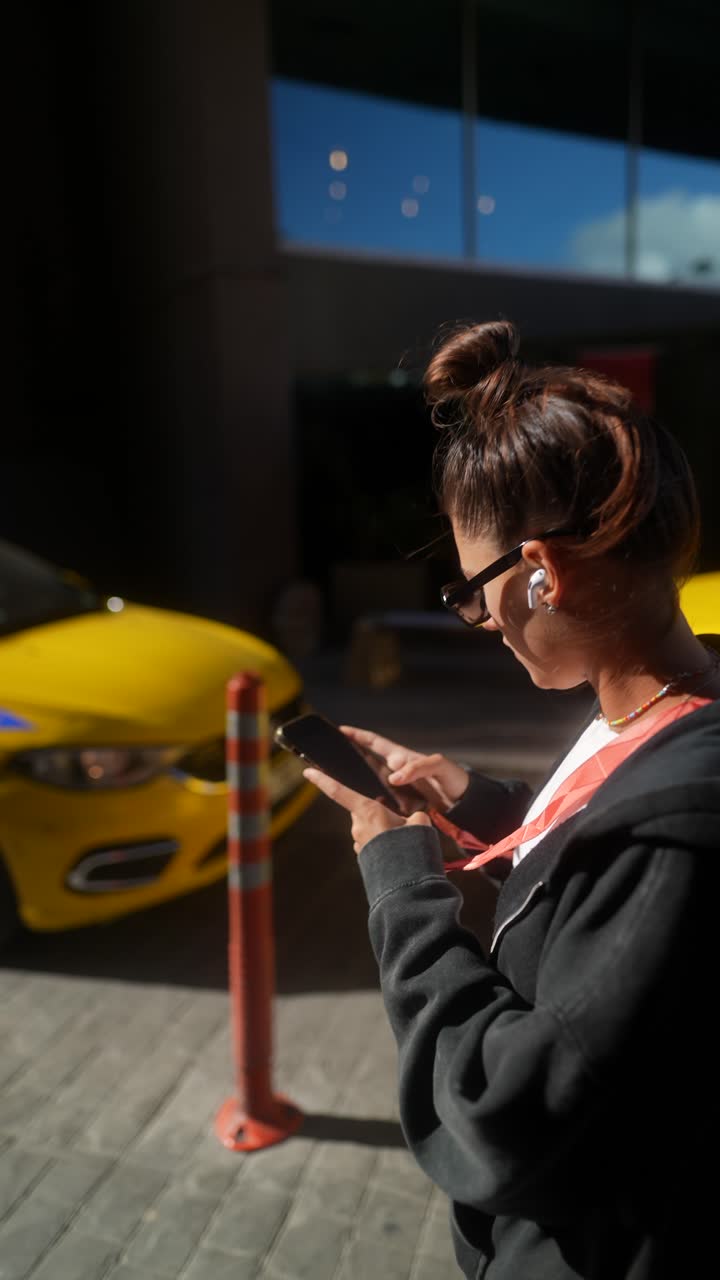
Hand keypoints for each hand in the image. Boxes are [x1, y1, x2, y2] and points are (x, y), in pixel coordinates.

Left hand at [302, 767, 431, 854]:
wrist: (406, 882)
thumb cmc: (410, 847)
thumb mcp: (419, 823)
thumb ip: (414, 815)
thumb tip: (412, 819)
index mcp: (367, 811)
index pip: (339, 792)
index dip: (322, 780)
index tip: (307, 772)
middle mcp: (358, 825)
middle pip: (364, 810)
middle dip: (379, 813)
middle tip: (401, 822)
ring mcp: (359, 842)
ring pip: (370, 827)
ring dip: (383, 830)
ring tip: (403, 840)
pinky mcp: (364, 855)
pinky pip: (372, 843)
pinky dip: (382, 844)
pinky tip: (397, 850)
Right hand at [339, 725, 468, 811]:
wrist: (466, 804)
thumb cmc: (454, 779)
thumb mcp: (438, 767)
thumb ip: (417, 768)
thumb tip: (394, 777)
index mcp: (402, 757)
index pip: (375, 742)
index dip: (358, 735)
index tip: (340, 730)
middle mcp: (396, 771)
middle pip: (366, 762)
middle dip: (348, 759)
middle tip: (328, 759)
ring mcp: (397, 788)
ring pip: (370, 784)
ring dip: (356, 784)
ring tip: (336, 784)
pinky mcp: (400, 804)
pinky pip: (380, 801)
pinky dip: (370, 803)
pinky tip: (359, 809)